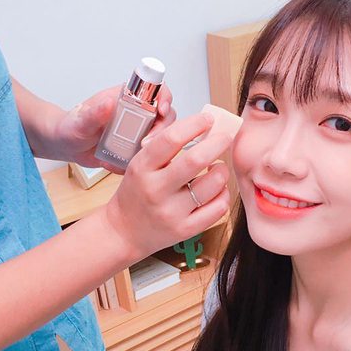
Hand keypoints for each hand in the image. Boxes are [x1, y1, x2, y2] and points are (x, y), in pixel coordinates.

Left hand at [54, 84, 175, 172]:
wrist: (67, 146)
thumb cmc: (72, 126)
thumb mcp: (81, 121)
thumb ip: (94, 112)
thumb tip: (109, 102)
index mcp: (128, 98)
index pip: (157, 91)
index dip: (165, 98)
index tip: (162, 111)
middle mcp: (138, 114)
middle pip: (166, 118)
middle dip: (162, 131)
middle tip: (145, 144)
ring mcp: (139, 133)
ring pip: (162, 138)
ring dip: (155, 149)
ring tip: (133, 158)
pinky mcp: (136, 150)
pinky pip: (149, 157)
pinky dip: (140, 164)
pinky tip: (119, 166)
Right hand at [103, 112, 231, 263]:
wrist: (124, 231)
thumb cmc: (138, 193)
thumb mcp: (140, 165)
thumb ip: (166, 147)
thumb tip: (203, 126)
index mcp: (142, 168)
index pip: (171, 139)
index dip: (194, 124)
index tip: (208, 119)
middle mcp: (156, 190)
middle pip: (195, 160)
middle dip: (217, 143)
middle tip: (225, 138)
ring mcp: (171, 213)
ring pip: (212, 185)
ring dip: (222, 171)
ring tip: (218, 168)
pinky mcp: (185, 230)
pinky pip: (218, 209)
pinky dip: (223, 194)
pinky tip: (217, 189)